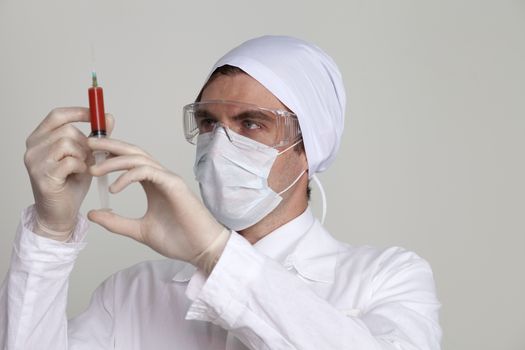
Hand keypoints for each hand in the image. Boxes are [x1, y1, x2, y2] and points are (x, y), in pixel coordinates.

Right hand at [24, 107, 113, 240]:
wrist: (60, 213)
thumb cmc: (71, 184)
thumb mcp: (84, 156)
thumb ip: (94, 137)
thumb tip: (108, 117)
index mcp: (39, 139)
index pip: (57, 115)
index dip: (79, 112)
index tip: (98, 115)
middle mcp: (32, 147)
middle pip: (67, 130)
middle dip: (85, 144)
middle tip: (89, 158)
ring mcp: (35, 162)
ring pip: (68, 144)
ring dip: (83, 157)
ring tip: (82, 168)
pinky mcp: (42, 176)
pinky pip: (70, 162)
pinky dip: (81, 167)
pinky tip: (78, 175)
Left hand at [87, 138, 228, 269]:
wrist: (201, 250)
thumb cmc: (178, 240)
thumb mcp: (139, 231)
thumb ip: (116, 222)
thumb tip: (92, 214)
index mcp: (152, 184)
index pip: (129, 161)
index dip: (109, 155)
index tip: (89, 156)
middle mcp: (160, 177)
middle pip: (132, 152)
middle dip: (109, 145)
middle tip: (87, 143)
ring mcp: (168, 179)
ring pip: (138, 158)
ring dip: (114, 161)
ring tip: (94, 170)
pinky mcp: (174, 185)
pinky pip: (148, 171)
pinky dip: (128, 176)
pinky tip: (114, 187)